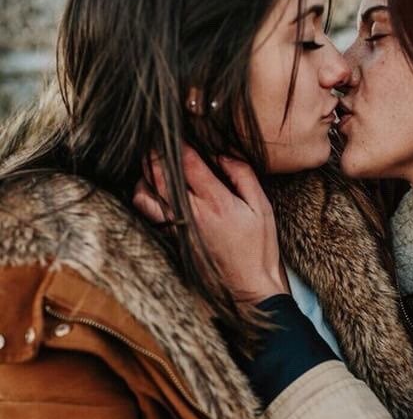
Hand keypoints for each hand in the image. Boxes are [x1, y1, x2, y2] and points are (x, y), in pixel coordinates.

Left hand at [133, 148, 286, 302]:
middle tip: (154, 139)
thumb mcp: (262, 208)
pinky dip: (144, 198)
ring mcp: (178, 228)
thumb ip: (243, 176)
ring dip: (144, 176)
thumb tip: (224, 154)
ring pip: (145, 196)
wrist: (249, 288)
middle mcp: (192, 214)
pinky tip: (151, 190)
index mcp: (216, 202)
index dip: (178, 143)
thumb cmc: (259, 248)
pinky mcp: (172, 241)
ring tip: (150, 164)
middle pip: (159, 175)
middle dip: (153, 154)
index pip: (187, 163)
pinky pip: (148, 214)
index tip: (174, 130)